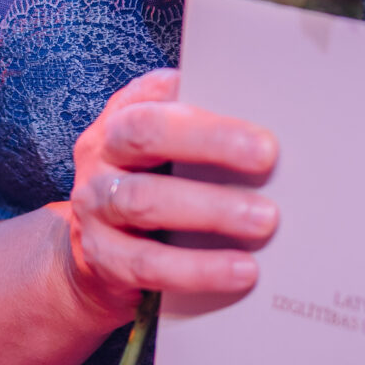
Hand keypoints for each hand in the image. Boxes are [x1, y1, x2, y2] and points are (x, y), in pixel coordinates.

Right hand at [65, 68, 278, 318]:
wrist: (98, 257)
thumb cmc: (153, 189)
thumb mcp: (166, 154)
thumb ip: (202, 136)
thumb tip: (271, 137)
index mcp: (121, 116)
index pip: (156, 94)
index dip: (198, 96)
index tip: (249, 105)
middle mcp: (100, 154)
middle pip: (144, 133)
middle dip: (210, 140)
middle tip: (267, 155)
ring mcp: (93, 205)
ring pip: (144, 200)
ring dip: (211, 210)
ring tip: (264, 220)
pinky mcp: (100, 257)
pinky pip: (147, 263)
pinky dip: (198, 268)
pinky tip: (240, 270)